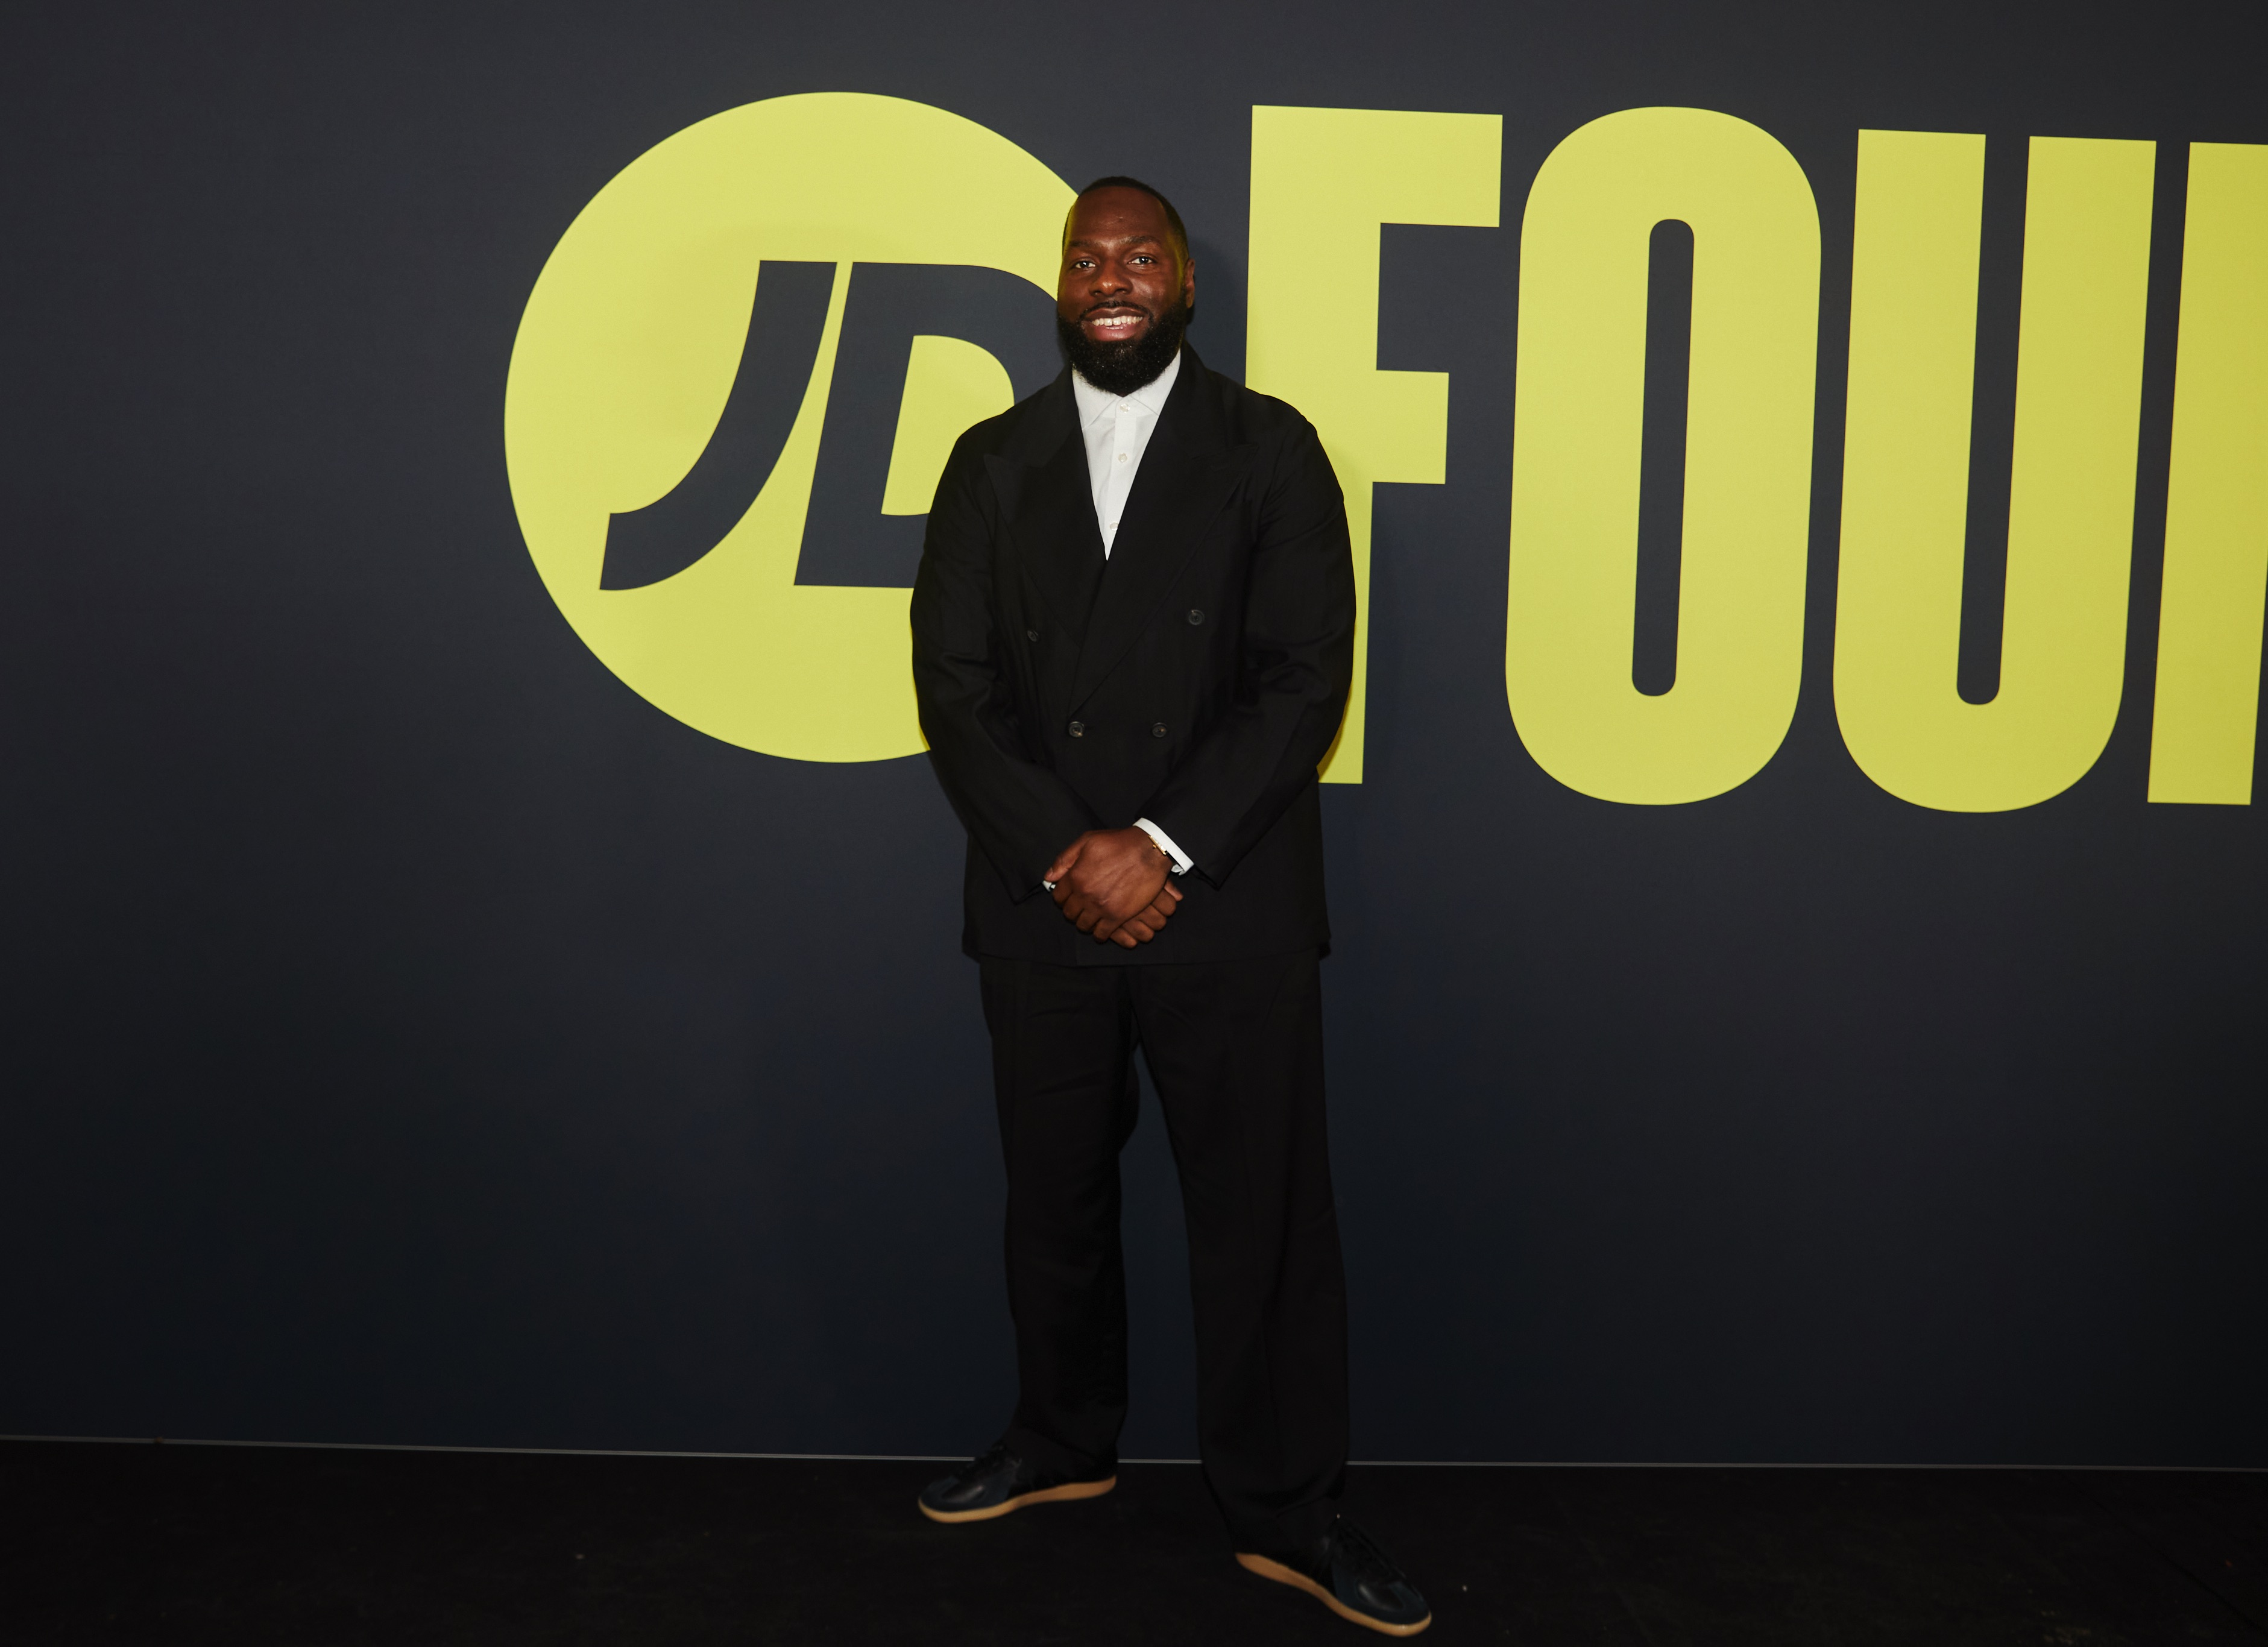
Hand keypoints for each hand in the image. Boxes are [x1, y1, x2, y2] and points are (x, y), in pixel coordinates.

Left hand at [1044, 828, 1182, 946]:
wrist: (1149, 851)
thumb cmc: (1119, 843)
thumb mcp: (1087, 841)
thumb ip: (1065, 859)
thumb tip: (1049, 876)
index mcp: (1076, 877)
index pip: (1058, 896)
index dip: (1061, 898)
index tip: (1067, 897)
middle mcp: (1085, 895)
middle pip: (1069, 913)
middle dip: (1072, 911)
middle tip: (1079, 908)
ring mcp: (1101, 907)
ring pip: (1084, 925)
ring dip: (1085, 923)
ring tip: (1090, 918)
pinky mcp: (1118, 916)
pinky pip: (1102, 934)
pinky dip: (1099, 934)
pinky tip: (1101, 930)